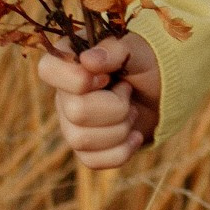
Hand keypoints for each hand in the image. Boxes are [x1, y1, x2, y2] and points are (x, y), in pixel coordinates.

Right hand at [37, 31, 161, 168]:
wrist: (161, 92)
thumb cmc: (146, 63)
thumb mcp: (137, 49)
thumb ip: (114, 49)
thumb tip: (89, 60)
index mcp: (68, 61)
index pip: (47, 70)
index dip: (79, 79)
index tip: (107, 77)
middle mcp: (63, 94)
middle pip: (76, 112)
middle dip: (116, 106)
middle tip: (128, 91)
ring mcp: (70, 124)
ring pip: (82, 140)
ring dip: (121, 127)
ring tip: (132, 110)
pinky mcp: (85, 149)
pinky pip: (93, 161)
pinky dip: (122, 149)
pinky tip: (135, 135)